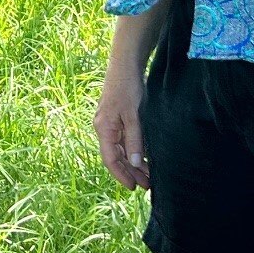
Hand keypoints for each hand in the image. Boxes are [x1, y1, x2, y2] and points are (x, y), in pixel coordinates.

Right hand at [95, 54, 149, 191]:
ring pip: (121, 149)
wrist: (125, 64)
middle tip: (147, 185)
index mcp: (104, 129)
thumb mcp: (133, 115)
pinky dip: (134, 150)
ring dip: (133, 162)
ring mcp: (111, 123)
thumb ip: (134, 140)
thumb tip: (134, 164)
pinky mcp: (118, 117)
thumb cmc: (128, 87)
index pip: (110, 159)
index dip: (121, 175)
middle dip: (130, 172)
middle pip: (116, 157)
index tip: (134, 187)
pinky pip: (124, 140)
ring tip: (149, 174)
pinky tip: (145, 156)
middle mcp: (104, 128)